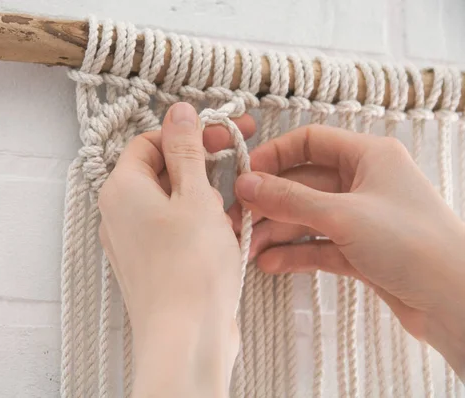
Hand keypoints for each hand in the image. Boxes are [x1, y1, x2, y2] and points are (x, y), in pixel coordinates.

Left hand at [98, 102, 254, 396]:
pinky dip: (201, 226)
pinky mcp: (152, 263)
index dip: (188, 135)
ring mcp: (134, 241)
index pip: (150, 142)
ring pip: (174, 203)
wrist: (185, 338)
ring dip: (207, 200)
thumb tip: (179, 112)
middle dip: (202, 168)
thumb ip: (186, 149)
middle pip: (162, 171)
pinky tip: (227, 237)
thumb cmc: (190, 267)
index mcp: (122, 188)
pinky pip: (176, 231)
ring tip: (232, 216)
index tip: (223, 136)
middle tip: (238, 167)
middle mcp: (120, 213)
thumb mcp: (195, 196)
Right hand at [229, 124, 464, 377]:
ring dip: (277, 233)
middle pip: (303, 184)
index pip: (310, 141)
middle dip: (269, 204)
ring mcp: (362, 218)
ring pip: (308, 218)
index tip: (244, 177)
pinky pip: (318, 245)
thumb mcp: (341, 214)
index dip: (274, 156)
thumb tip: (244, 183)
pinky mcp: (361, 250)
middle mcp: (364, 182)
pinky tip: (270, 264)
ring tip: (248, 250)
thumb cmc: (410, 243)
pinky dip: (295, 253)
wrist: (455, 302)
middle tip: (237, 223)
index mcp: (368, 156)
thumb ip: (288, 199)